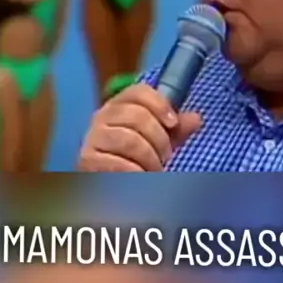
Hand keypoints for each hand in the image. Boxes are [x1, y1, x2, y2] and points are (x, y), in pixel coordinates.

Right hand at [78, 83, 201, 171]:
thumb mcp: (157, 143)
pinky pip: (118, 164)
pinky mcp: (87, 161)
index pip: (138, 92)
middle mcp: (101, 117)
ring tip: (153, 170)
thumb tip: (195, 118)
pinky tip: (139, 177)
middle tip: (165, 156)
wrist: (108, 191)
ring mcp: (92, 138)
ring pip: (130, 140)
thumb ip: (175, 130)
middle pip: (137, 115)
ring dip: (149, 158)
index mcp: (118, 106)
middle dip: (159, 138)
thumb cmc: (134, 161)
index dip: (159, 104)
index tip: (173, 123)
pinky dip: (136, 173)